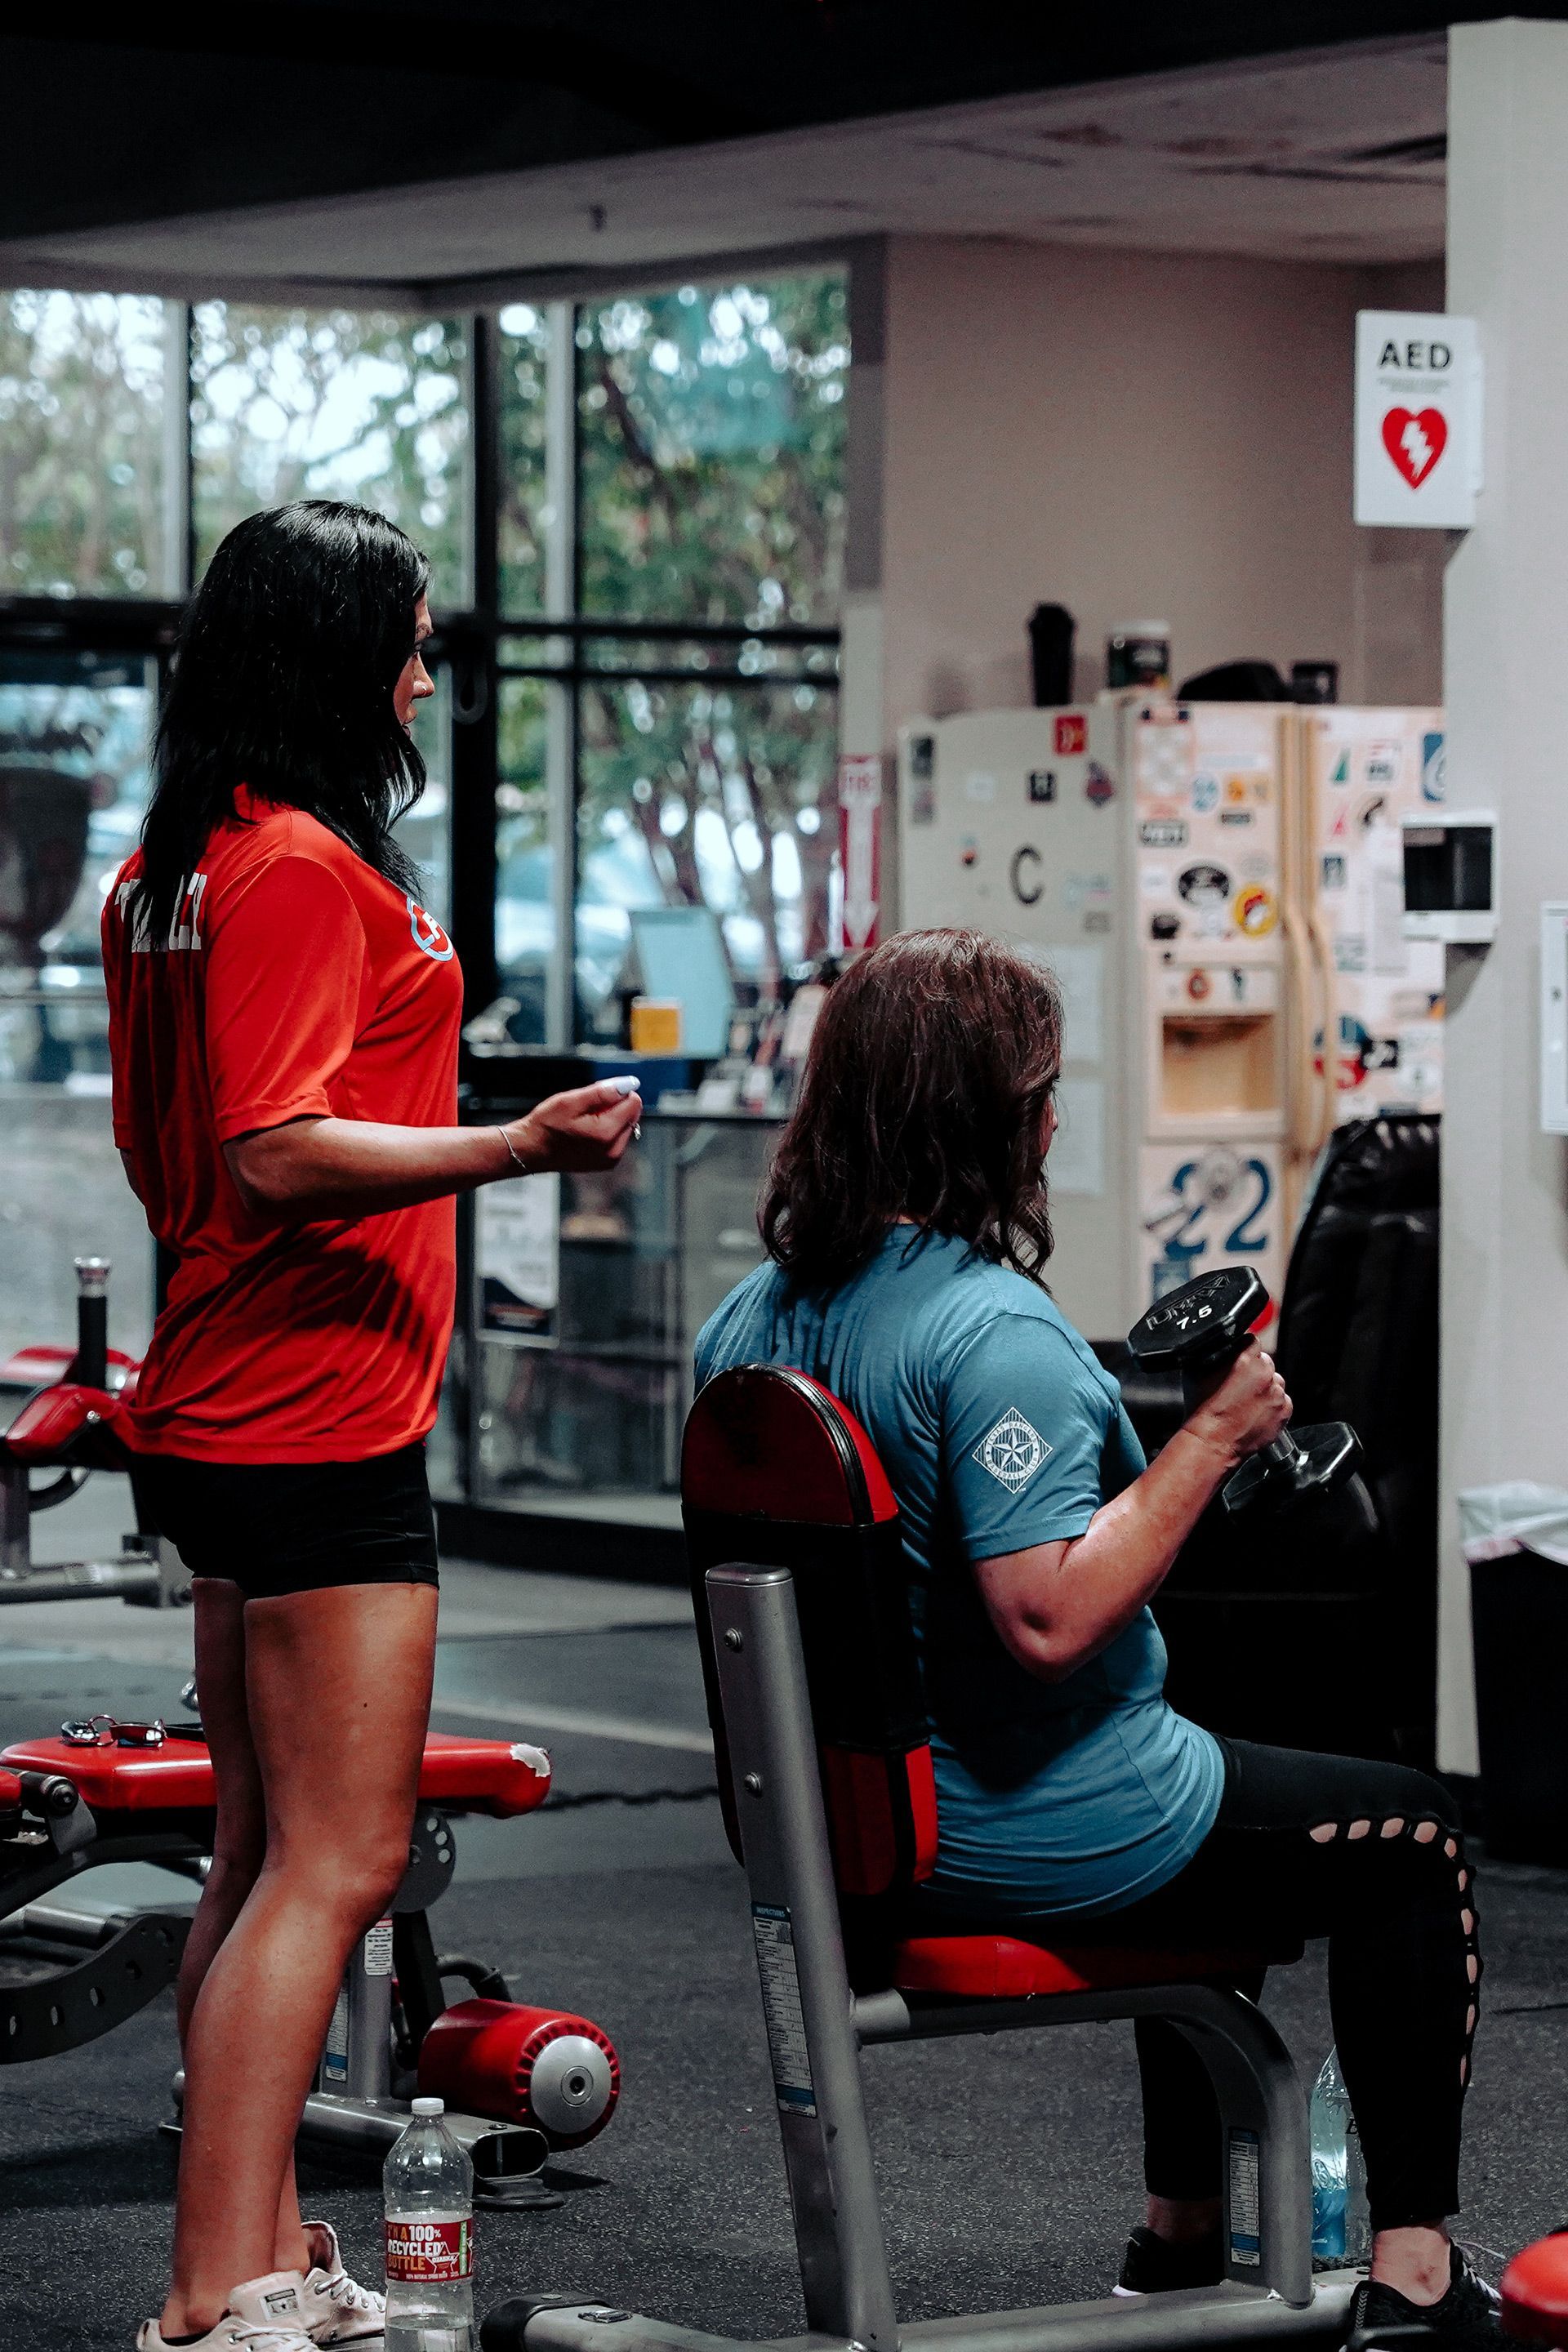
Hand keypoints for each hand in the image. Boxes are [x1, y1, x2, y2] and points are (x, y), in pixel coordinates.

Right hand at [505, 1079, 641, 1174]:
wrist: (531, 1150)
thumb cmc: (547, 1125)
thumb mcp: (571, 1101)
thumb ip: (604, 1092)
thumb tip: (631, 1083)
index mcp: (606, 1133)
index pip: (634, 1103)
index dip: (618, 1093)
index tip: (596, 1097)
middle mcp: (613, 1150)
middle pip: (631, 1115)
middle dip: (615, 1106)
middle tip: (587, 1110)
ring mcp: (611, 1159)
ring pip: (625, 1126)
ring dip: (611, 1118)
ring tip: (584, 1121)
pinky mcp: (607, 1162)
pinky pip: (617, 1138)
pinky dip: (607, 1130)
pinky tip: (586, 1131)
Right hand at [1183, 1338, 1290, 1467]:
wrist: (1211, 1442)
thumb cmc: (1201, 1409)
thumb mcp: (1196, 1370)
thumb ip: (1213, 1353)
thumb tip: (1220, 1346)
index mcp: (1245, 1358)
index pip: (1251, 1341)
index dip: (1243, 1350)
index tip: (1237, 1361)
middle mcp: (1264, 1373)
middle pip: (1265, 1361)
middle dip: (1254, 1370)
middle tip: (1238, 1385)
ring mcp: (1276, 1393)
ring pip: (1275, 1381)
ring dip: (1264, 1387)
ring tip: (1246, 1402)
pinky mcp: (1284, 1411)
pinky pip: (1282, 1401)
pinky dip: (1272, 1405)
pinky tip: (1254, 1412)